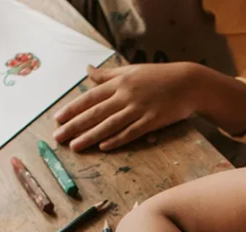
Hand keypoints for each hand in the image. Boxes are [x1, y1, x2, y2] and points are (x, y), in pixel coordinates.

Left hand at [54, 63, 199, 151]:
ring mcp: (139, 109)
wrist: (189, 83)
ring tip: (75, 146)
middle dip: (74, 126)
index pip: (90, 98)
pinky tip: (103, 146)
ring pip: (109, 125)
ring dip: (90, 136)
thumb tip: (87, 70)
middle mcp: (126, 95)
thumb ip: (108, 74)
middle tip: (58, 138)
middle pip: (95, 113)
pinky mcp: (152, 121)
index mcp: (119, 82)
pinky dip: (116, 139)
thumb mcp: (132, 70)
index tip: (57, 119)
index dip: (72, 109)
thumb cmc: (159, 76)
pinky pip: (131, 132)